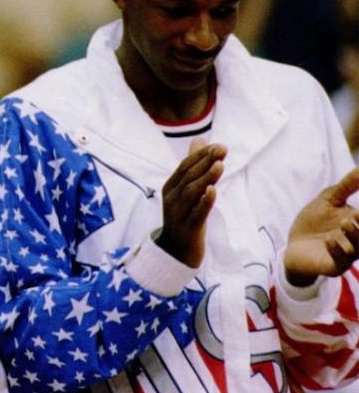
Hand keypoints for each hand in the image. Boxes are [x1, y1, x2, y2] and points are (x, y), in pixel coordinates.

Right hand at [155, 139, 226, 267]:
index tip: (218, 146)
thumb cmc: (184, 216)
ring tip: (220, 165)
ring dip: (206, 178)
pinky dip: (204, 201)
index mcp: (170, 187)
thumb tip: (199, 140)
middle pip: (188, 177)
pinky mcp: (188, 228)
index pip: (184, 166)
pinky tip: (213, 191)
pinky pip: (196, 213)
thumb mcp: (186, 192)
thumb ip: (192, 167)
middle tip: (222, 150)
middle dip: (205, 162)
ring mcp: (178, 214)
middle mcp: (171, 198)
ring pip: (191, 192)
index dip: (200, 155)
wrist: (176, 251)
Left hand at [284, 168, 358, 287]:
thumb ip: (347, 186)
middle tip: (358, 214)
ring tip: (346, 222)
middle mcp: (358, 242)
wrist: (293, 244)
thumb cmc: (314, 222)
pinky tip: (329, 241)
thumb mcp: (330, 199)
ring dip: (355, 236)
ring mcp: (347, 255)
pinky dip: (336, 251)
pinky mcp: (332, 266)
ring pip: (358, 249)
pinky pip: (340, 262)